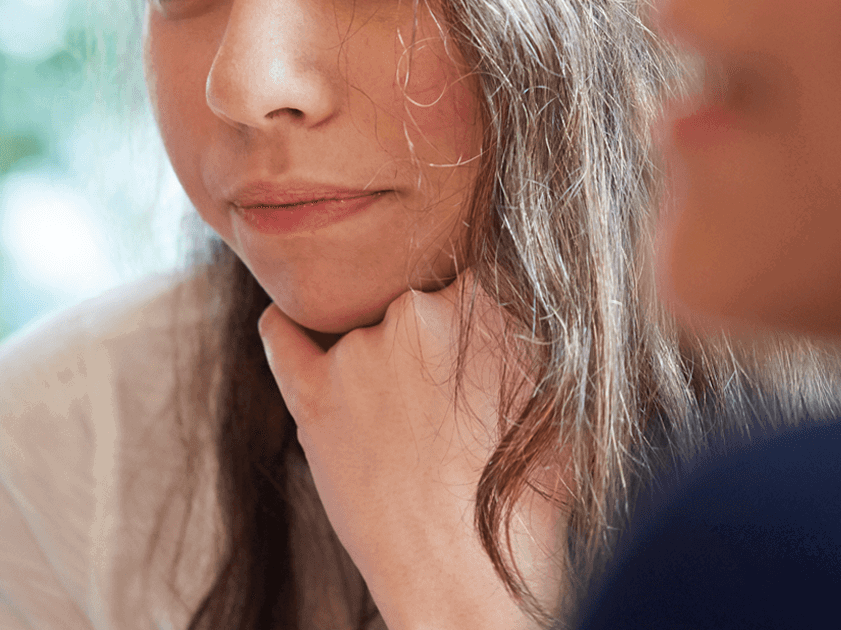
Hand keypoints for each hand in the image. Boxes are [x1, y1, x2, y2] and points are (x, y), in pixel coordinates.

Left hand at [260, 276, 563, 629]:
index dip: (475, 296)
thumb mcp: (559, 389)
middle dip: (430, 329)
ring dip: (377, 348)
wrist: (469, 578)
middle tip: (447, 390)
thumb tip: (527, 295)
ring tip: (404, 416)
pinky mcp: (311, 398)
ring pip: (360, 315)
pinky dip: (290, 326)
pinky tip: (304, 333)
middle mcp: (417, 312)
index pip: (471, 262)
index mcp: (488, 298)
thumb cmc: (531, 497)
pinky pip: (280, 332)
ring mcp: (358, 354)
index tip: (476, 332)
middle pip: (416, 290)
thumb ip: (532, 326)